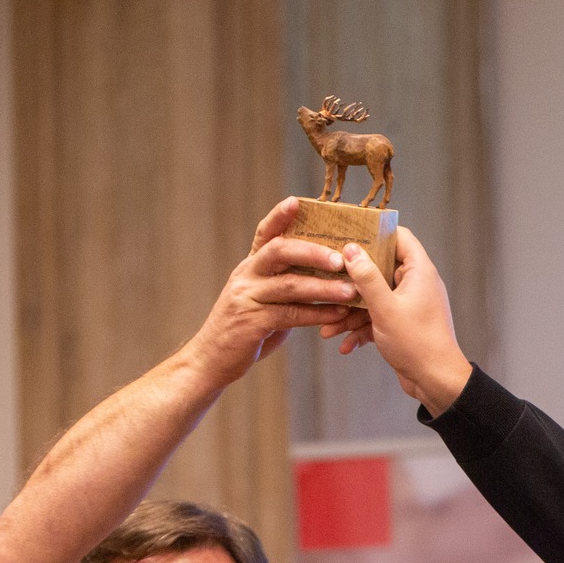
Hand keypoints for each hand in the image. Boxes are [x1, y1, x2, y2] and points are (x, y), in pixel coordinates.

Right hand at [177, 198, 360, 389]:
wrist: (212, 361)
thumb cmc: (245, 330)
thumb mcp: (262, 300)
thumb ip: (284, 284)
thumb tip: (321, 274)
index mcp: (250, 267)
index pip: (265, 233)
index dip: (280, 216)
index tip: (298, 201)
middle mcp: (246, 276)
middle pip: (279, 251)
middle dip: (313, 252)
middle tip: (342, 258)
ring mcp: (247, 298)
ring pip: (290, 285)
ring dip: (324, 287)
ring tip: (351, 290)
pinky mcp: (251, 322)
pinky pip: (290, 314)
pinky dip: (317, 314)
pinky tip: (339, 314)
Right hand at [321, 226, 472, 414]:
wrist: (437, 383)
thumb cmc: (417, 343)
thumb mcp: (385, 308)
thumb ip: (367, 277)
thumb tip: (351, 249)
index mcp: (419, 272)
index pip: (400, 237)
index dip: (376, 232)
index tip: (350, 233)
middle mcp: (416, 284)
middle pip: (380, 269)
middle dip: (353, 281)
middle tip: (327, 278)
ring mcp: (410, 305)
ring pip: (375, 299)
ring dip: (352, 312)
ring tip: (328, 326)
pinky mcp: (403, 325)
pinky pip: (379, 319)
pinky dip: (363, 329)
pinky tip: (345, 344)